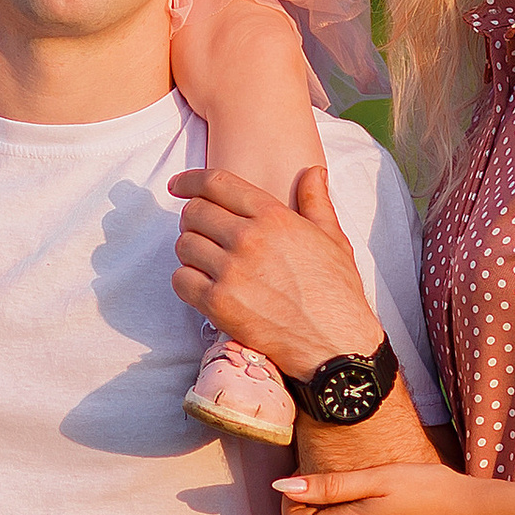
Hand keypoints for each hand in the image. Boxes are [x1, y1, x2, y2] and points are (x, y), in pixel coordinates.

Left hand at [167, 163, 383, 375]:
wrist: (335, 343)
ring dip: (190, 251)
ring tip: (207, 261)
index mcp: (274, 216)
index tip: (178, 185)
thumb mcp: (333, 238)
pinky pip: (181, 280)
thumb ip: (316, 201)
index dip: (190, 181)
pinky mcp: (219, 304)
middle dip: (193, 219)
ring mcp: (231, 272)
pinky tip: (204, 285)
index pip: (217, 183)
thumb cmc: (336, 292)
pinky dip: (187, 281)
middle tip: (201, 232)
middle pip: (194, 213)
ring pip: (184, 245)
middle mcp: (249, 239)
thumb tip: (313, 171)